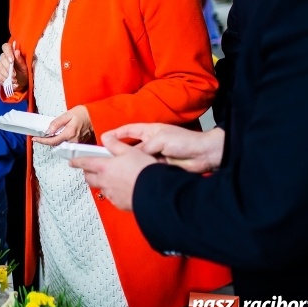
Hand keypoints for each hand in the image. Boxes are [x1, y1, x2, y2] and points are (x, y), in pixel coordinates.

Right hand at [0, 41, 27, 93]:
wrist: (21, 83)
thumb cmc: (23, 73)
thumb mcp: (24, 68)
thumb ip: (20, 60)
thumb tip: (17, 51)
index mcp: (11, 53)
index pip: (6, 47)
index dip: (8, 52)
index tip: (11, 60)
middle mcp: (3, 57)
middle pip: (2, 59)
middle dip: (8, 68)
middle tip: (14, 75)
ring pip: (0, 68)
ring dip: (7, 75)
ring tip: (14, 80)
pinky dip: (4, 80)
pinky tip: (9, 82)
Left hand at [33, 105, 93, 145]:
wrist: (97, 116)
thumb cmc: (83, 113)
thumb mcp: (68, 114)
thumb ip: (57, 123)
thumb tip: (48, 130)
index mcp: (69, 133)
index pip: (52, 141)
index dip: (42, 141)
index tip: (35, 139)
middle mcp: (73, 141)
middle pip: (56, 145)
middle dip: (48, 141)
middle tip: (40, 137)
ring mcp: (77, 143)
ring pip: (61, 146)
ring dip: (54, 142)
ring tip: (49, 137)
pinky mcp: (80, 144)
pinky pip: (68, 145)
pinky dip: (61, 142)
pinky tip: (59, 136)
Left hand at [69, 135, 157, 210]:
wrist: (155, 192)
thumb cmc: (143, 171)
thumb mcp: (129, 151)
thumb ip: (115, 144)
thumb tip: (106, 138)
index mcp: (104, 167)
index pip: (85, 163)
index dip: (77, 161)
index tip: (72, 162)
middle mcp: (104, 182)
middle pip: (89, 178)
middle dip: (87, 173)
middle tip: (89, 170)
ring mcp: (111, 194)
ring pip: (100, 188)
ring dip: (100, 182)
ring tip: (108, 178)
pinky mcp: (119, 203)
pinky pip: (111, 197)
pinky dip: (112, 191)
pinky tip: (120, 188)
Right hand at [104, 124, 224, 173]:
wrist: (203, 155)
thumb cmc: (185, 141)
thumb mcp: (160, 139)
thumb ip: (143, 147)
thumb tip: (131, 155)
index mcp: (150, 131)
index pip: (129, 130)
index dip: (116, 134)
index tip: (104, 138)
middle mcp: (151, 143)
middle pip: (130, 147)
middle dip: (118, 151)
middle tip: (105, 157)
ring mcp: (155, 156)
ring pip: (136, 160)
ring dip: (128, 163)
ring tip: (115, 168)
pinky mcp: (159, 168)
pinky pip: (145, 170)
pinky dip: (138, 172)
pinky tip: (131, 176)